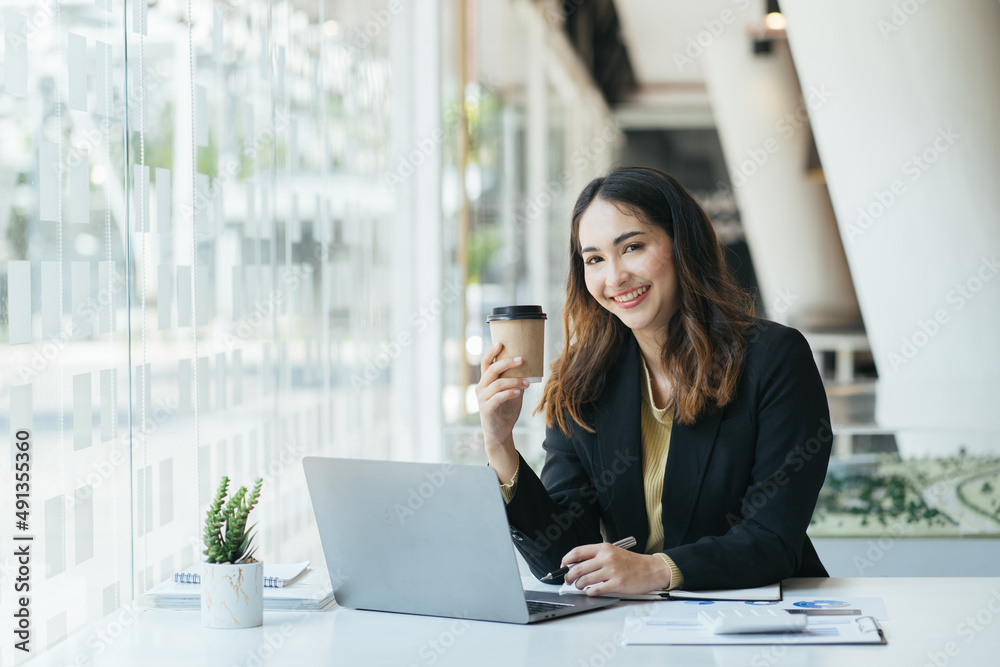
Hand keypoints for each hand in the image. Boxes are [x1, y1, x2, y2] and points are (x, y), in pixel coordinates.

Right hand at [476, 342, 528, 478]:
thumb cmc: (506, 410)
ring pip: (497, 383)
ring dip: (515, 381)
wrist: (500, 433)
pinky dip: (510, 393)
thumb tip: (530, 367)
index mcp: (486, 381)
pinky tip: (519, 392)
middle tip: (522, 359)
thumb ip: (516, 380)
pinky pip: (498, 398)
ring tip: (527, 382)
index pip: (486, 363)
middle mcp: (481, 388)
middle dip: (507, 363)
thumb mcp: (513, 392)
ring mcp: (482, 399)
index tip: (501, 342)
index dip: (491, 352)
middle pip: (492, 370)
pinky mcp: (486, 410)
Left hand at [561, 543, 671, 595]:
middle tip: (568, 580)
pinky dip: (590, 592)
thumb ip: (596, 556)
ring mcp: (611, 571)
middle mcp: (606, 558)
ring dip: (579, 585)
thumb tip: (576, 563)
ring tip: (580, 586)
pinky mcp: (617, 584)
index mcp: (604, 548)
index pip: (577, 552)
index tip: (562, 565)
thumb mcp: (613, 552)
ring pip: (584, 580)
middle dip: (569, 576)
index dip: (566, 559)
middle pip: (578, 568)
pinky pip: (596, 590)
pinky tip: (591, 591)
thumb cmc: (632, 562)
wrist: (651, 569)